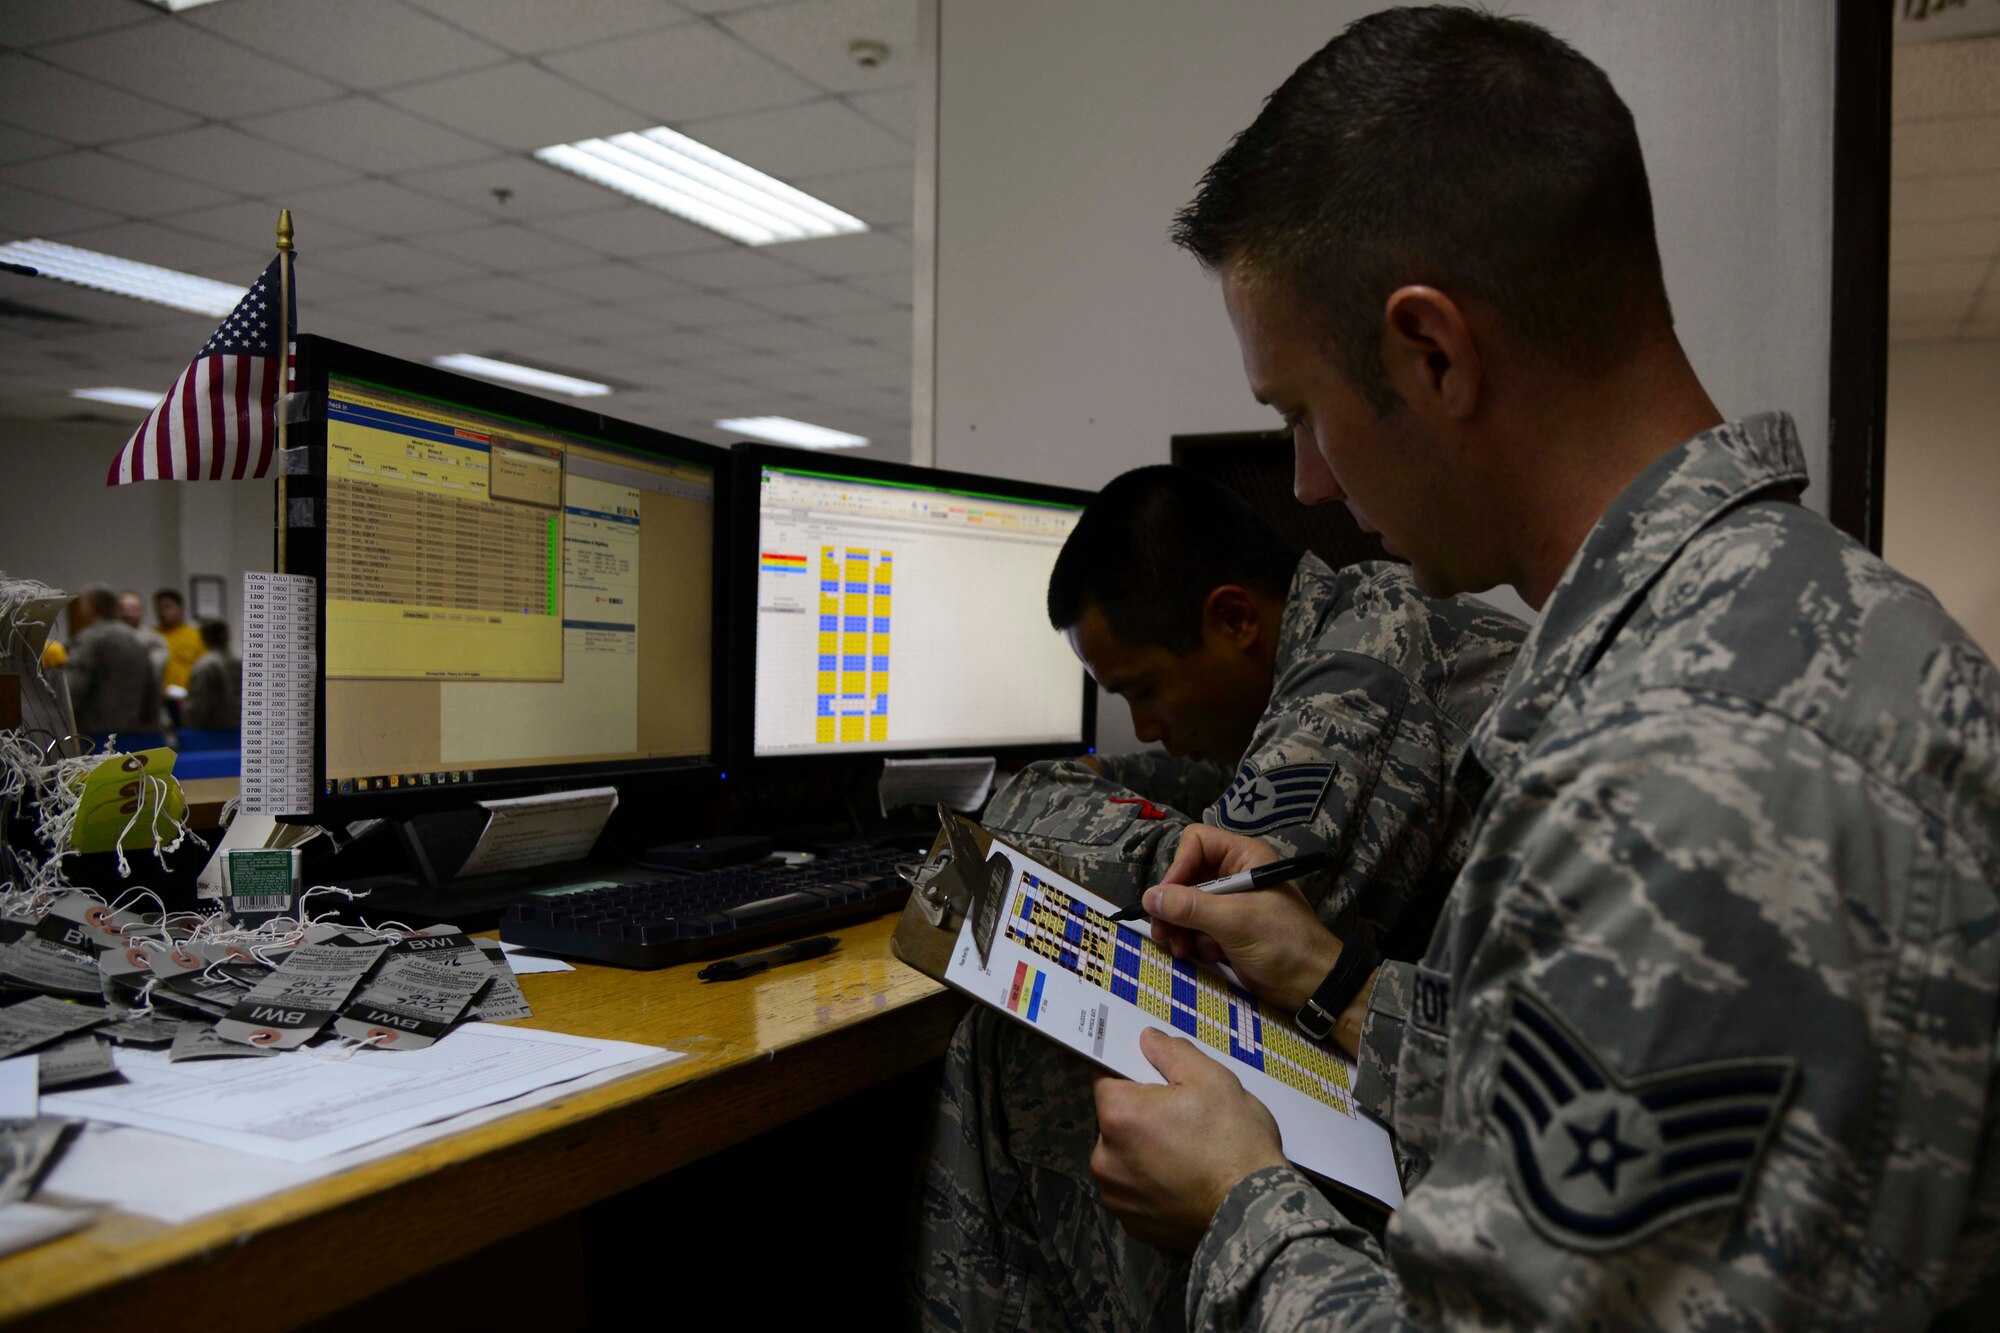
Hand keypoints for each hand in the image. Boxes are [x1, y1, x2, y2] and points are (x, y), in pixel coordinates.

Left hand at [1092, 1029, 1286, 1251]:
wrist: (1257, 1216)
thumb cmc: (1235, 1141)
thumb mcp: (1212, 1079)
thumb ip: (1171, 1052)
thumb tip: (1146, 1039)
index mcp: (1118, 1115)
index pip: (1107, 1080)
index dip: (1133, 1076)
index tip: (1157, 1082)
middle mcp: (1104, 1158)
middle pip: (1116, 1123)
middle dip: (1142, 1118)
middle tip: (1185, 1121)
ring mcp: (1118, 1197)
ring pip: (1124, 1160)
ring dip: (1145, 1154)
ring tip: (1188, 1156)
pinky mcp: (1133, 1226)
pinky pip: (1136, 1193)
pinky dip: (1154, 1187)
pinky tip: (1185, 1184)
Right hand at [1146, 826, 1339, 1013]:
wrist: (1312, 986)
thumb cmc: (1283, 943)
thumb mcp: (1235, 921)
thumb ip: (1190, 907)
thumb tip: (1148, 897)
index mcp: (1244, 858)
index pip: (1197, 844)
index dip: (1178, 866)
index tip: (1167, 898)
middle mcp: (1235, 875)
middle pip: (1186, 877)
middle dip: (1173, 906)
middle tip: (1162, 933)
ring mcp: (1231, 904)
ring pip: (1187, 906)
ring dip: (1180, 929)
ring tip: (1182, 951)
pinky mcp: (1227, 930)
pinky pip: (1196, 928)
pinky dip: (1195, 942)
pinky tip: (1207, 957)